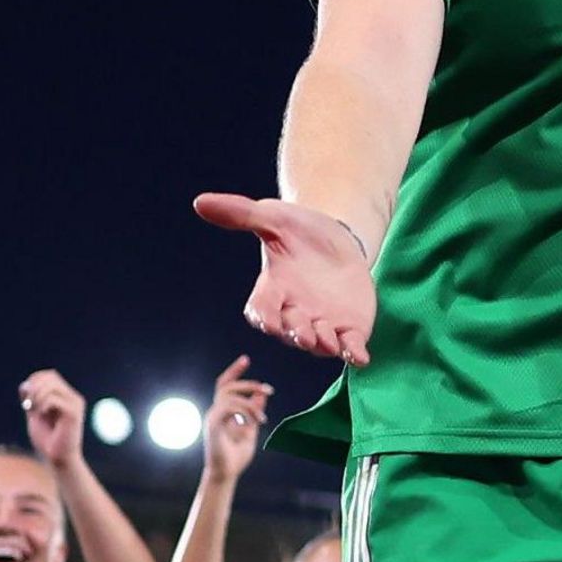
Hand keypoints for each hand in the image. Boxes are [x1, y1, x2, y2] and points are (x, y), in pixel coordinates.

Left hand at [19, 370, 84, 470]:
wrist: (58, 458)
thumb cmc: (47, 439)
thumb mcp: (35, 415)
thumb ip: (31, 399)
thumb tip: (26, 384)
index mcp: (66, 396)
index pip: (49, 375)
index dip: (34, 380)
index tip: (25, 398)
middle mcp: (73, 397)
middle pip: (51, 377)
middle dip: (33, 388)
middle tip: (27, 405)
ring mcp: (75, 404)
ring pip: (52, 386)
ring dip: (36, 396)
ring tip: (33, 410)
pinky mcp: (73, 414)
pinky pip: (54, 400)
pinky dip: (42, 405)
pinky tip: (41, 414)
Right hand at [195, 195, 375, 366]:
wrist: (338, 239)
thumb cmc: (298, 231)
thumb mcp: (273, 218)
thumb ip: (242, 214)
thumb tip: (200, 202)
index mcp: (273, 290)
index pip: (262, 309)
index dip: (265, 317)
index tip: (268, 322)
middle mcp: (294, 313)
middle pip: (291, 331)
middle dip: (297, 334)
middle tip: (305, 335)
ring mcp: (322, 324)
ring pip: (319, 343)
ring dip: (323, 345)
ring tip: (329, 341)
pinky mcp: (350, 328)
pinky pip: (350, 347)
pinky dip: (354, 354)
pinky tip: (360, 358)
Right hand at [204, 357, 272, 481]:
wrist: (227, 474)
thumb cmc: (236, 456)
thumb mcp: (252, 429)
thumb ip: (255, 411)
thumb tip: (262, 394)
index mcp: (222, 412)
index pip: (225, 385)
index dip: (234, 371)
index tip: (246, 359)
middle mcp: (215, 412)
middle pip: (226, 386)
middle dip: (247, 383)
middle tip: (268, 389)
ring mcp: (212, 418)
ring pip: (229, 396)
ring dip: (250, 403)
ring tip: (263, 418)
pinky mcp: (212, 425)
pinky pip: (227, 407)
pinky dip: (244, 410)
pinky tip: (256, 421)